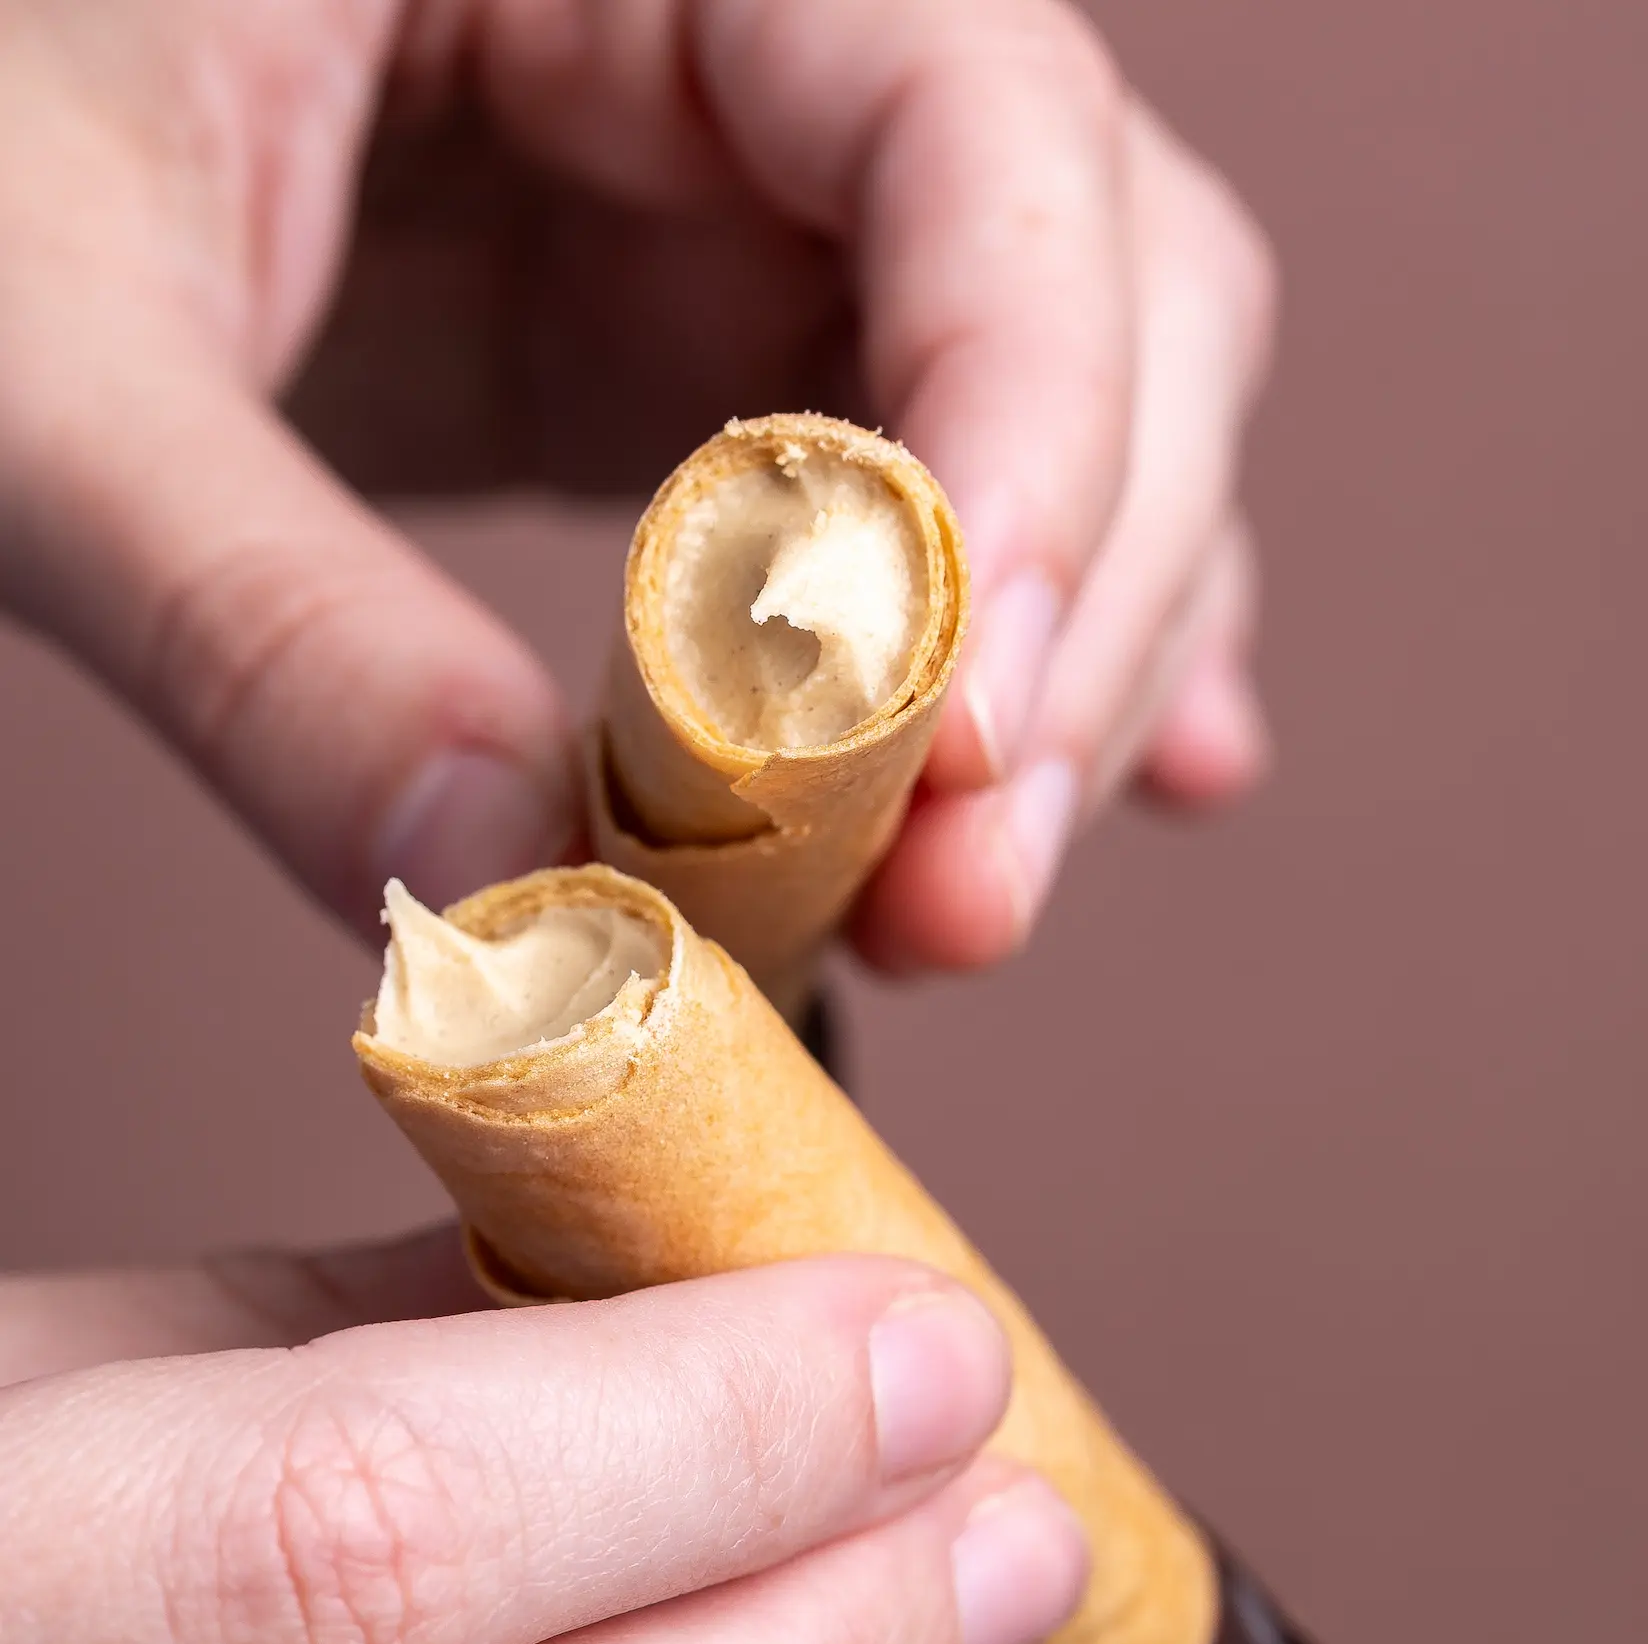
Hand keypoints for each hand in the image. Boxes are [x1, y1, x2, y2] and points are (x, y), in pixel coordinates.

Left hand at [0, 0, 1272, 965]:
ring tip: (962, 906)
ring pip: (1072, 416)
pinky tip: (1037, 800)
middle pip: (1104, 288)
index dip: (1031, 421)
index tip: (964, 732)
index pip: (977, 115)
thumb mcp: (41, 341)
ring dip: (1060, 681)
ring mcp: (749, 212)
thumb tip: (513, 910)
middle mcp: (759, 48)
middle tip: (965, 897)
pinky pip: (932, 503)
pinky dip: (1006, 663)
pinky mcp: (706, 354)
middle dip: (1068, 614)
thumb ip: (263, 616)